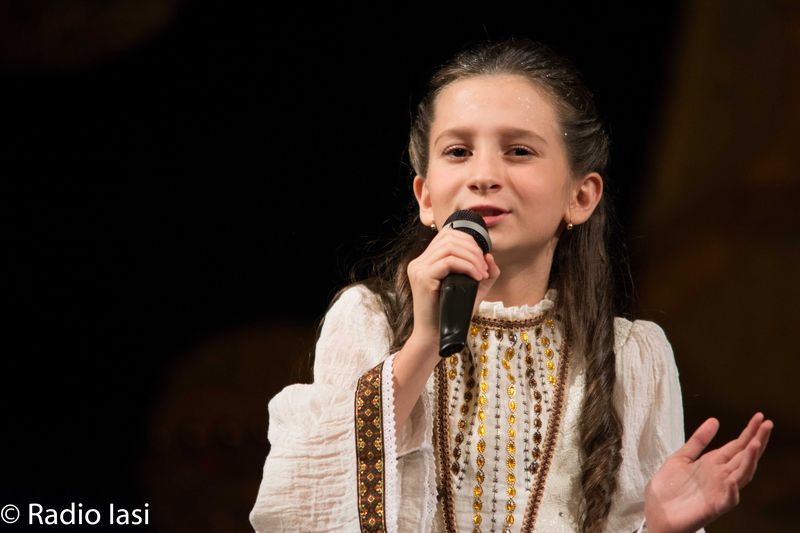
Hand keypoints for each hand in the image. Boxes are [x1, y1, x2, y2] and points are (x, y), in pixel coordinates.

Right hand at [406, 227, 500, 343]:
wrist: (435, 337)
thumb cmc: (452, 315)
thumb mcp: (471, 290)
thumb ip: (482, 272)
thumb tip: (489, 255)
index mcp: (425, 261)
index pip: (446, 234)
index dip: (468, 240)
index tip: (482, 258)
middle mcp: (418, 262)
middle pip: (449, 237)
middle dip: (473, 249)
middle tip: (484, 267)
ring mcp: (418, 269)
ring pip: (450, 247)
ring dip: (472, 258)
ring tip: (482, 274)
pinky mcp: (423, 278)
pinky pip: (449, 262)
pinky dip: (467, 267)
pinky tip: (477, 277)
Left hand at [644, 412, 772, 532]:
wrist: (655, 514)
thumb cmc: (668, 490)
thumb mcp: (680, 458)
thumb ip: (698, 441)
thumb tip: (715, 420)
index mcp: (712, 464)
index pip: (736, 446)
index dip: (748, 432)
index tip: (759, 416)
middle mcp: (720, 476)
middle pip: (744, 457)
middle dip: (756, 441)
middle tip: (767, 424)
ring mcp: (718, 491)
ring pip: (741, 475)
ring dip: (749, 461)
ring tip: (755, 444)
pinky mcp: (713, 507)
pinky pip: (728, 499)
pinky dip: (732, 490)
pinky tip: (733, 480)